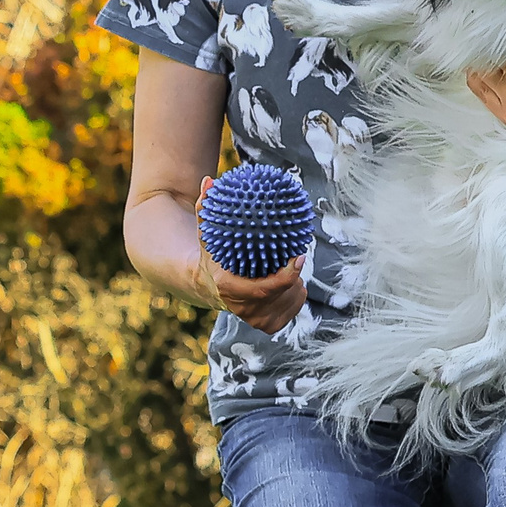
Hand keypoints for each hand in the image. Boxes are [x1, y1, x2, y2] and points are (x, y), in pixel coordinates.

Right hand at [196, 178, 307, 334]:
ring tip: (289, 268)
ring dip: (296, 285)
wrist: (206, 285)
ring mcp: (255, 320)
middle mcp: (242, 309)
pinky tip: (290, 284)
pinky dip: (295, 295)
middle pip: (283, 293)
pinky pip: (294, 308)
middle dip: (293, 276)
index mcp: (229, 288)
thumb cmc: (212, 256)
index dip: (288, 274)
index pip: (267, 288)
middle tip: (295, 256)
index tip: (299, 256)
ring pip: (292, 300)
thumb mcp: (207, 234)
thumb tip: (208, 180)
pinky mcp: (267, 325)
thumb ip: (206, 209)